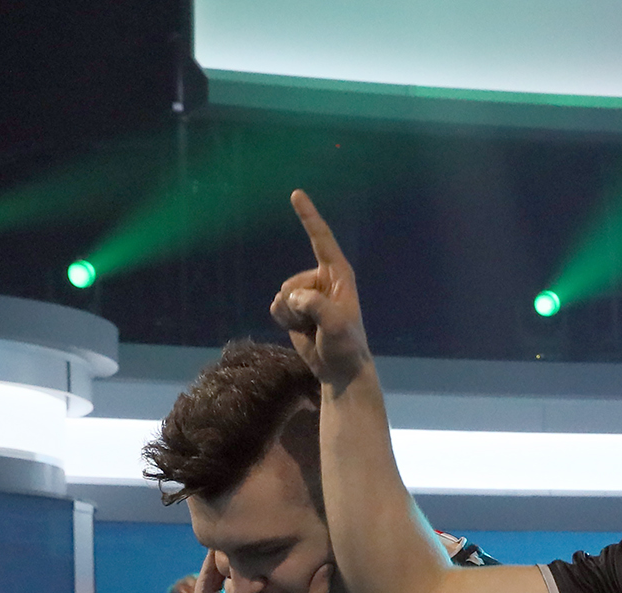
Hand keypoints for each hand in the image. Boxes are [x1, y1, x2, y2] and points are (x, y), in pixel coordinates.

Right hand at [270, 192, 371, 386]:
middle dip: (298, 306)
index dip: (308, 216)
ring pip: (282, 295)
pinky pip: (276, 306)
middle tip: (318, 324)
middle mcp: (321, 279)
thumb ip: (317, 306)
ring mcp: (307, 293)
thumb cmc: (345, 345)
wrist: (339, 368)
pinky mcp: (295, 308)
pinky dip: (284, 320)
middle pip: (292, 283)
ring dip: (291, 315)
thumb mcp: (336, 325)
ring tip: (311, 328)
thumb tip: (294, 297)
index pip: (321, 239)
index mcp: (338, 274)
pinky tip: (301, 329)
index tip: (296, 194)